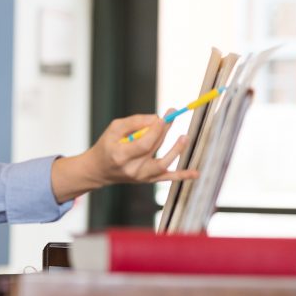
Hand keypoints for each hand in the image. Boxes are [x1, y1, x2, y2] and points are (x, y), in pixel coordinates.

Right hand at [51, 112, 197, 202]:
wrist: (99, 170)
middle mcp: (132, 169)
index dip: (155, 130)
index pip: (143, 143)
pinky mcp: (148, 179)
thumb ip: (134, 122)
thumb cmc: (106, 147)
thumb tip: (157, 118)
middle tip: (172, 115)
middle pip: (153, 148)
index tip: (163, 117)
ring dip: (176, 150)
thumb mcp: (113, 129)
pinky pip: (167, 178)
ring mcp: (141, 176)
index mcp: (120, 156)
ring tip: (184, 137)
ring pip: (163, 163)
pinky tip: (195, 173)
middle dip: (164, 130)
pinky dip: (182, 176)